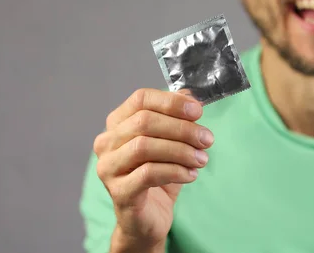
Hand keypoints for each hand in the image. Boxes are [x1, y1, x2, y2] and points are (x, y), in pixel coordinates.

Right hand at [93, 88, 213, 250]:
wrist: (147, 218)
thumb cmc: (158, 175)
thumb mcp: (171, 142)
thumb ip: (176, 117)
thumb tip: (190, 96)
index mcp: (117, 123)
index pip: (141, 99)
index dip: (171, 102)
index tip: (198, 111)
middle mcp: (106, 142)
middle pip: (144, 122)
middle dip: (182, 129)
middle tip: (207, 139)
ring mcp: (108, 167)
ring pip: (144, 147)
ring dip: (180, 150)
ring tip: (202, 159)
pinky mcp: (118, 192)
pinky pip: (148, 174)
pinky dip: (175, 171)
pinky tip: (191, 175)